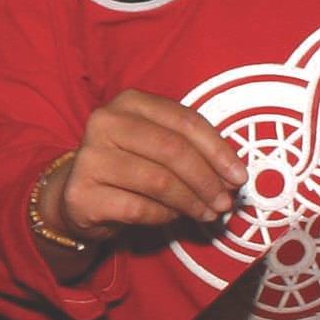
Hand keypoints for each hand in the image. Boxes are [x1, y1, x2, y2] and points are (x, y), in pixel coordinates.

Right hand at [53, 92, 246, 245]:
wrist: (80, 193)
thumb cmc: (130, 166)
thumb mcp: (159, 146)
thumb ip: (193, 151)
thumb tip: (233, 177)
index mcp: (130, 102)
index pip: (185, 121)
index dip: (218, 150)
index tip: (239, 176)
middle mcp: (105, 122)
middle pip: (172, 150)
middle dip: (207, 180)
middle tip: (225, 202)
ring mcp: (89, 157)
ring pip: (158, 181)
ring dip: (191, 202)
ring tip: (207, 213)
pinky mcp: (82, 193)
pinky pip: (138, 208)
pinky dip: (164, 216)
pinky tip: (174, 217)